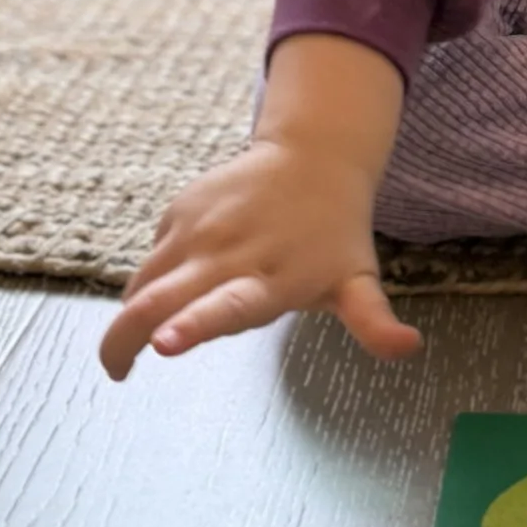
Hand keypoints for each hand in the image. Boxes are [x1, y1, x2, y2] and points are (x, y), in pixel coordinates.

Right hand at [99, 34, 421, 376]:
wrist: (313, 155)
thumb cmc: (335, 233)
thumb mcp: (358, 281)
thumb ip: (374, 323)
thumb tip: (411, 348)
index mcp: (268, 280)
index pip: (226, 307)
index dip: (192, 327)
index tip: (161, 347)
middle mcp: (225, 253)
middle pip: (156, 301)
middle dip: (123, 341)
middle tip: (115, 371)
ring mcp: (196, 228)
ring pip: (142, 282)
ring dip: (132, 316)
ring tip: (131, 344)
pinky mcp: (178, 209)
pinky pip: (153, 257)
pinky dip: (154, 281)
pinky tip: (178, 283)